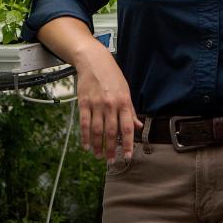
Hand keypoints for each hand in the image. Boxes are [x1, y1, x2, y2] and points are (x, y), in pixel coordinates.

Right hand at [73, 41, 142, 163]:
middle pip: (111, 132)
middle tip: (111, 161)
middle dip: (111, 149)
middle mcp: (111, 104)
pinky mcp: (84, 103)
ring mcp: (96, 104)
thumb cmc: (112, 76)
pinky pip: (84, 123)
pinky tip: (86, 146)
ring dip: (97, 146)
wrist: (94, 61)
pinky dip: (85, 137)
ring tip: (98, 156)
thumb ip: (131, 111)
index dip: (127, 144)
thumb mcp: (125, 91)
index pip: (127, 127)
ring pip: (97, 131)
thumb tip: (138, 126)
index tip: (127, 156)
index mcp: (124, 102)